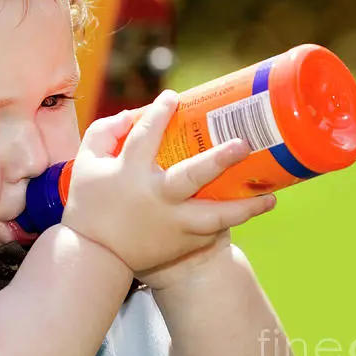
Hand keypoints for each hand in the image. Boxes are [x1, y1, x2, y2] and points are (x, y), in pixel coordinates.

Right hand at [61, 90, 275, 273]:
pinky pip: (213, 231)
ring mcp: (171, 224)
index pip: (146, 136)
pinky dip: (233, 220)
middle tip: (243, 144)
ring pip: (215, 216)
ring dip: (244, 207)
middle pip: (191, 176)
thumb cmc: (89, 206)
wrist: (96, 257)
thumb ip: (104, 133)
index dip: (160, 113)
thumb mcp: (85, 164)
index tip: (173, 98)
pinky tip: (254, 208)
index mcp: (128, 174)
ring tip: (270, 197)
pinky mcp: (181, 243)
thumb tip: (131, 115)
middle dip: (219, 160)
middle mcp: (154, 199)